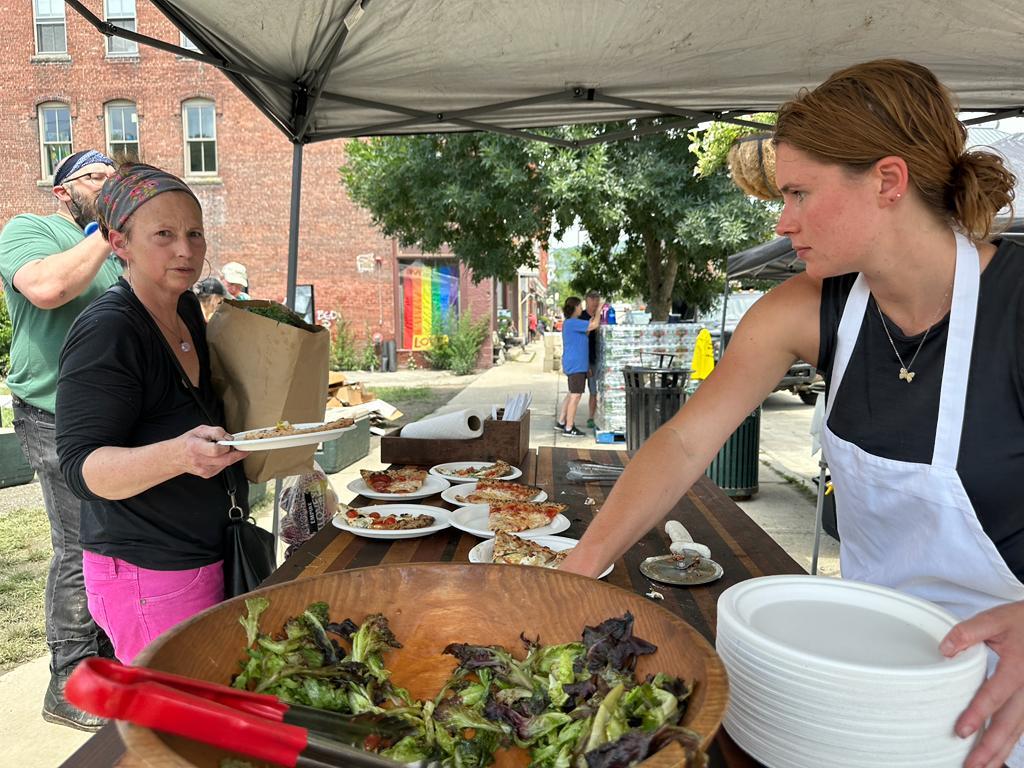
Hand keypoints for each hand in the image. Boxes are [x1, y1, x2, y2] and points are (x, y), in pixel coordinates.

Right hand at [177, 425, 244, 477]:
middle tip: (242, 447)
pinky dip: (225, 460)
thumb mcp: (200, 430)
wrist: (176, 457)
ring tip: (228, 449)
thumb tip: (229, 438)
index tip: (233, 442)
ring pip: (226, 464)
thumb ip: (216, 432)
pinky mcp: (207, 474)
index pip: (216, 450)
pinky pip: (222, 467)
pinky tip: (221, 455)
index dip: (227, 446)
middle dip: (237, 453)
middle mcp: (199, 461)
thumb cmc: (188, 442)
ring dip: (231, 456)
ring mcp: (203, 470)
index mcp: (196, 447)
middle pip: (225, 460)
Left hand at [940, 601, 1023, 767]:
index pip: (995, 695)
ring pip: (1018, 730)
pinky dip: (1008, 743)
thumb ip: (969, 632)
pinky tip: (995, 755)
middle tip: (971, 766)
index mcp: (1018, 669)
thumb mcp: (995, 619)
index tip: (961, 731)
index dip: (978, 713)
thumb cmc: (1020, 621)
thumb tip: (945, 649)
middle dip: (991, 748)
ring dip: (1000, 752)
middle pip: (1010, 724)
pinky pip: (1021, 726)